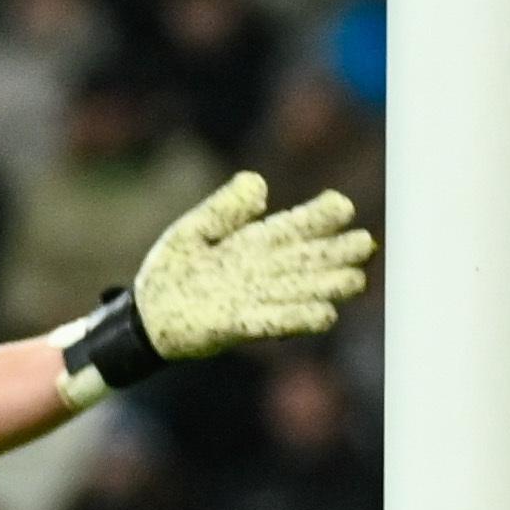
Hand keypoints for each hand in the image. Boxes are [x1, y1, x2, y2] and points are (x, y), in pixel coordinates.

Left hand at [129, 171, 372, 364]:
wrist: (146, 317)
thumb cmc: (172, 272)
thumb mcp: (192, 232)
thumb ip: (223, 209)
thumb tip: (258, 182)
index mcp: (256, 242)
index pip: (295, 225)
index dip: (319, 216)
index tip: (341, 206)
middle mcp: (264, 271)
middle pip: (308, 259)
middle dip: (337, 253)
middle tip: (364, 245)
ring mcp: (255, 299)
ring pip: (301, 291)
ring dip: (326, 286)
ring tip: (354, 281)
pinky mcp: (236, 326)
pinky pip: (273, 321)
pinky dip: (296, 318)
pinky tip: (323, 315)